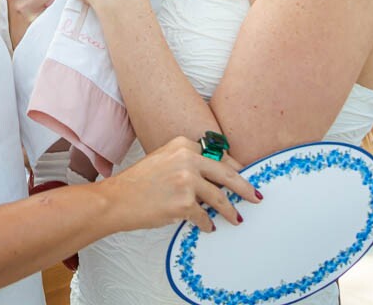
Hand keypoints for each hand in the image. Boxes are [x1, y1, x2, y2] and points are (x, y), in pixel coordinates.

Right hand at [99, 136, 259, 233]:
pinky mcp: (184, 203)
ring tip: (236, 219)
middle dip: (246, 188)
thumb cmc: (138, 183)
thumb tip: (213, 180)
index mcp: (183, 144)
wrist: (116, 200)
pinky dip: (208, 224)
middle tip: (256, 197)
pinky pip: (204, 217)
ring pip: (220, 198)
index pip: (218, 157)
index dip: (234, 170)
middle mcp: (187, 158)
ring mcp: (187, 180)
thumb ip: (187, 163)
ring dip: (230, 212)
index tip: (243, 179)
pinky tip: (208, 228)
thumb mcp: (163, 160)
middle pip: (227, 174)